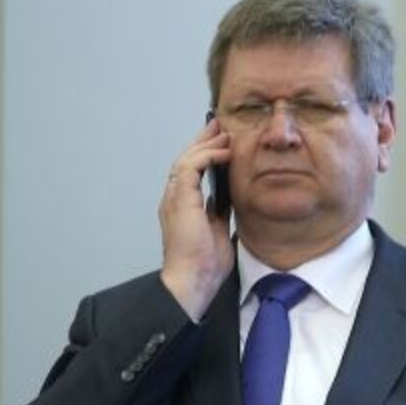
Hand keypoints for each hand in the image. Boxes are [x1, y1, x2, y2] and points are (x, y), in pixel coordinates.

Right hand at [159, 119, 233, 320]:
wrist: (194, 278)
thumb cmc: (205, 264)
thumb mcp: (218, 230)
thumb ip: (220, 213)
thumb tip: (231, 202)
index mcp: (182, 206)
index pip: (191, 172)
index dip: (205, 155)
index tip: (222, 144)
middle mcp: (174, 199)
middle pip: (186, 160)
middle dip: (203, 141)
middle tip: (219, 126)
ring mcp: (174, 197)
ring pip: (186, 159)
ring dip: (206, 144)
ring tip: (224, 133)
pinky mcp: (180, 198)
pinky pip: (191, 166)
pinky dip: (207, 156)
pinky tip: (224, 152)